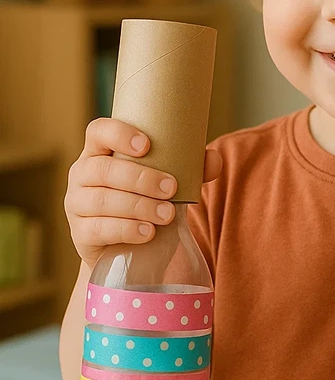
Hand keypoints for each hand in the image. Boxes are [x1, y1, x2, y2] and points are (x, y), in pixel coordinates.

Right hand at [65, 118, 222, 268]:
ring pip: (103, 201)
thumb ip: (190, 170)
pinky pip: (99, 229)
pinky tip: (148, 233)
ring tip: (167, 214)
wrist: (126, 248)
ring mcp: (76, 204)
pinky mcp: (80, 233)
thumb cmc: (145, 203)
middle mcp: (82, 175)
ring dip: (139, 206)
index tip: (147, 146)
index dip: (118, 134)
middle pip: (103, 169)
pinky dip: (127, 229)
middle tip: (172, 189)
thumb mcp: (164, 183)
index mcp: (99, 152)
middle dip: (140, 179)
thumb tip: (214, 160)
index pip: (98, 132)